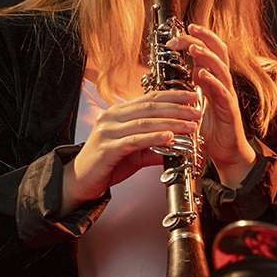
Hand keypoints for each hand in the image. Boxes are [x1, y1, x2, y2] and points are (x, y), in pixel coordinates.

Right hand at [63, 89, 201, 212]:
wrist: (79, 181)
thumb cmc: (106, 164)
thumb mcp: (134, 153)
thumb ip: (153, 148)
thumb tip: (176, 146)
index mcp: (118, 113)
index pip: (149, 99)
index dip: (173, 96)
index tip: (192, 97)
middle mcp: (112, 117)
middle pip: (150, 108)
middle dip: (177, 109)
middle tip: (197, 112)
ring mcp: (108, 131)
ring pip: (144, 122)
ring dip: (170, 123)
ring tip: (189, 126)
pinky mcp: (107, 148)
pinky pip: (134, 140)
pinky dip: (153, 138)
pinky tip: (168, 137)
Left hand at [166, 23, 254, 185]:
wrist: (226, 153)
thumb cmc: (210, 129)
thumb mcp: (197, 103)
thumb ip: (192, 86)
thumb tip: (182, 70)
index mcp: (215, 80)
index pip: (210, 51)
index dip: (199, 38)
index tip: (184, 29)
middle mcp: (223, 83)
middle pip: (219, 52)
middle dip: (204, 38)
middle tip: (189, 29)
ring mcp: (228, 95)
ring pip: (221, 69)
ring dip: (207, 56)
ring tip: (194, 48)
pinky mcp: (229, 110)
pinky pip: (223, 92)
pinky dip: (213, 81)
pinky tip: (202, 75)